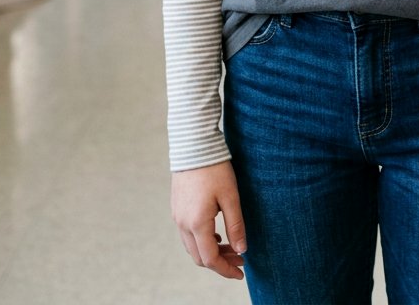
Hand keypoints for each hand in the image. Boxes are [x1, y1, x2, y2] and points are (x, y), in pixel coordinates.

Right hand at [172, 162, 246, 279]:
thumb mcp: (231, 197)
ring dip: (211, 252)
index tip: (241, 272)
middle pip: (200, 257)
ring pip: (193, 247)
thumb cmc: (215, 169)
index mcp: (197, 223)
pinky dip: (202, 241)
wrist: (193, 145)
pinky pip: (187, 234)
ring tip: (232, 247)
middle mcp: (183, 224)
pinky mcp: (177, 208)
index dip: (226, 269)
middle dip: (221, 262)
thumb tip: (242, 250)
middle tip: (240, 259)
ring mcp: (177, 216)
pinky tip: (217, 235)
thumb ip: (236, 225)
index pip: (210, 259)